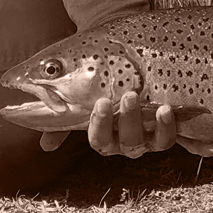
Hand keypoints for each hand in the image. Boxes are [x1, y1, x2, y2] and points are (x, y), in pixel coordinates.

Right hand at [43, 91, 178, 158]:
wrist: (151, 65)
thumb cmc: (116, 78)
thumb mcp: (92, 85)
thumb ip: (68, 114)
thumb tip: (46, 147)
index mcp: (102, 131)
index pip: (95, 135)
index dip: (97, 123)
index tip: (100, 103)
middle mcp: (120, 139)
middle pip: (112, 141)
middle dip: (111, 122)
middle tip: (116, 97)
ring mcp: (143, 138)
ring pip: (136, 141)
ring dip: (134, 121)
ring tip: (135, 97)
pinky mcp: (164, 134)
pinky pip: (166, 139)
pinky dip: (165, 126)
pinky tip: (165, 110)